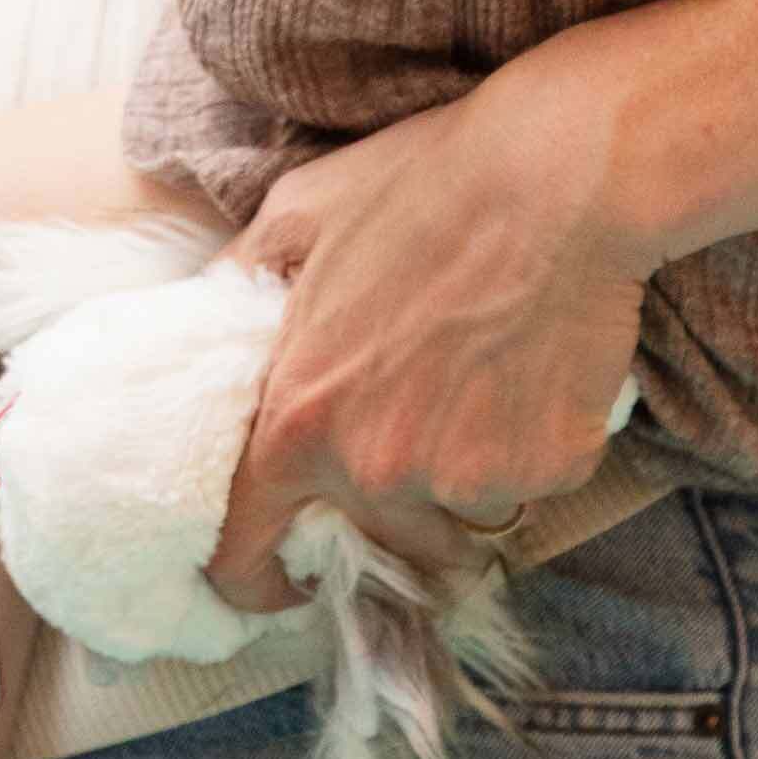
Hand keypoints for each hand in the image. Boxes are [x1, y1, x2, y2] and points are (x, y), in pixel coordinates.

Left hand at [202, 79, 656, 612]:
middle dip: (388, 502)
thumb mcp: (291, 221)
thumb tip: (202, 319)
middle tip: (414, 424)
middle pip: (374, 537)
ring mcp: (468, 479)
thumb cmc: (417, 189)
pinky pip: (528, 486)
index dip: (255, 578)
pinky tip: (529, 374)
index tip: (280, 577)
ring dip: (461, 482)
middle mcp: (376, 469)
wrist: (555, 180)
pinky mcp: (550, 471)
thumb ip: (238, 288)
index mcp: (298, 421)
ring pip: (457, 521)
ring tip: (474, 385)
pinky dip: (528, 449)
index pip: (247, 549)